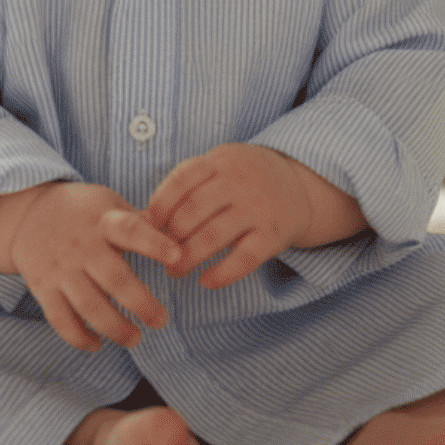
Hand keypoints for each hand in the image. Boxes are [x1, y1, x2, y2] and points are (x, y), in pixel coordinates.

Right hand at [8, 182, 180, 352]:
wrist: (28, 214)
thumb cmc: (83, 211)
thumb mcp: (109, 203)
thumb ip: (140, 222)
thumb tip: (182, 235)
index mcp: (103, 221)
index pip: (131, 230)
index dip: (155, 243)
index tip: (178, 256)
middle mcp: (81, 246)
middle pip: (114, 280)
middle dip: (141, 304)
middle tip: (161, 321)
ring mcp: (60, 269)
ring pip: (89, 306)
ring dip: (115, 328)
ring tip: (136, 338)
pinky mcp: (42, 288)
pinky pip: (61, 320)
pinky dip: (79, 338)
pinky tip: (98, 344)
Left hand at [145, 143, 319, 289]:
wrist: (299, 185)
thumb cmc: (242, 180)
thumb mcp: (219, 168)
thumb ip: (188, 187)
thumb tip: (145, 221)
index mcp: (220, 162)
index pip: (181, 180)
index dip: (159, 205)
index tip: (145, 226)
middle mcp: (239, 182)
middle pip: (193, 211)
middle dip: (169, 237)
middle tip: (158, 255)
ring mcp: (258, 208)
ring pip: (213, 237)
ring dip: (187, 259)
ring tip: (174, 272)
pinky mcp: (273, 235)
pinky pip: (244, 259)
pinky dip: (222, 274)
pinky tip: (206, 282)